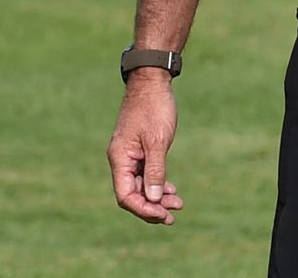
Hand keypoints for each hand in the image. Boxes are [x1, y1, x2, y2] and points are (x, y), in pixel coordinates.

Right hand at [108, 76, 185, 224]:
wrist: (152, 81)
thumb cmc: (154, 107)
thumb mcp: (157, 141)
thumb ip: (155, 170)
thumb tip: (154, 199)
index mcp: (120, 158)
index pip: (126, 195)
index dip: (143, 209)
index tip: (162, 215)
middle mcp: (121, 159)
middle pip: (132, 194)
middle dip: (152, 207)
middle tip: (173, 216)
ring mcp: (129, 154)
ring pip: (141, 185)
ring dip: (157, 197)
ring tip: (178, 204)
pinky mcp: (139, 149)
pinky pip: (145, 173)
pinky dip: (158, 183)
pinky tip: (171, 189)